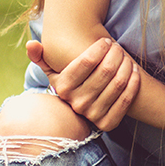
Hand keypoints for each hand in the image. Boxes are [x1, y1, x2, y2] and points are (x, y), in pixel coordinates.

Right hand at [26, 38, 140, 131]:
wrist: (82, 109)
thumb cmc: (70, 82)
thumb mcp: (52, 71)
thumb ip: (40, 57)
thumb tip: (31, 44)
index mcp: (63, 88)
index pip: (86, 62)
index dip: (99, 48)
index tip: (105, 41)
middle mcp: (76, 103)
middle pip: (105, 71)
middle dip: (115, 54)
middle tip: (118, 47)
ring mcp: (93, 115)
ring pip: (117, 83)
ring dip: (126, 65)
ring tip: (125, 56)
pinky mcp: (108, 123)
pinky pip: (126, 99)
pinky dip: (133, 81)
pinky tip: (133, 70)